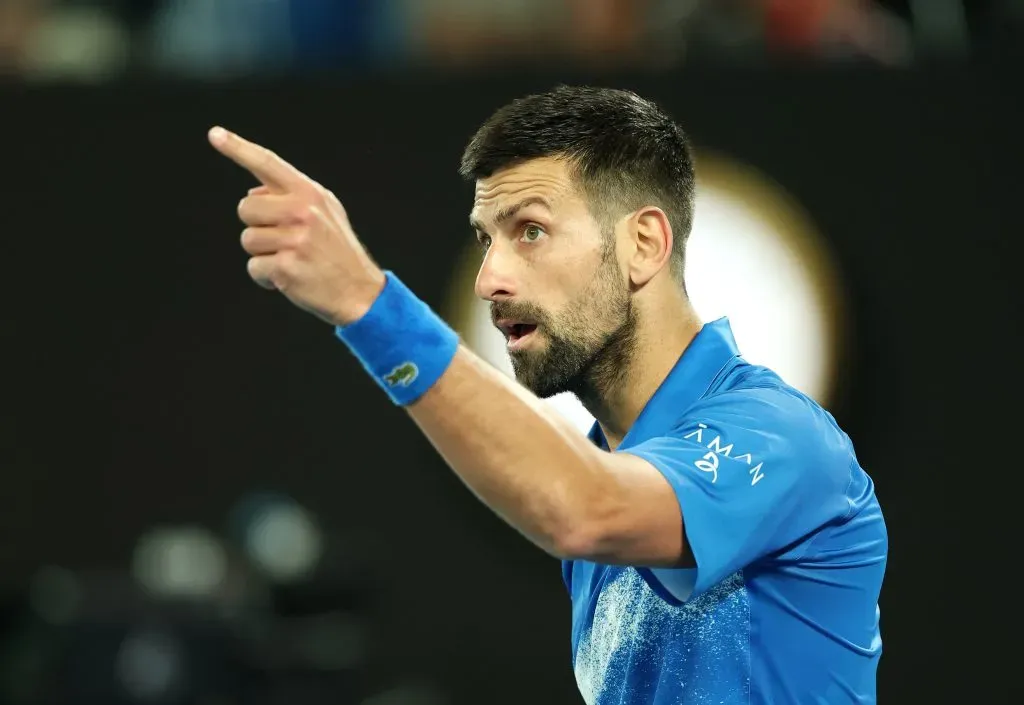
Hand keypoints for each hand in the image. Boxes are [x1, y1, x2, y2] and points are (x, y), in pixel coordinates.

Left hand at [208, 126, 385, 325]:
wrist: (359, 291)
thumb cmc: (338, 251)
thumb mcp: (326, 212)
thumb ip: (293, 196)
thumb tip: (253, 193)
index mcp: (310, 193)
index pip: (268, 163)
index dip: (238, 148)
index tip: (215, 134)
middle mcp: (302, 211)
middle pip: (245, 208)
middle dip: (258, 225)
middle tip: (285, 240)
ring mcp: (294, 239)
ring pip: (247, 239)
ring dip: (263, 254)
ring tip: (291, 259)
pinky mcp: (285, 267)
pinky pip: (254, 267)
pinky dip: (266, 277)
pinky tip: (289, 277)